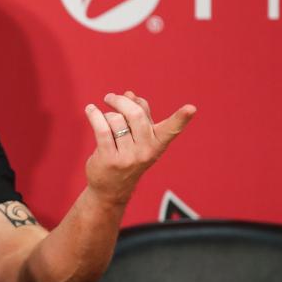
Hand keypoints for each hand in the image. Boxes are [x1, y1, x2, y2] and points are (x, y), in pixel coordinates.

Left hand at [83, 90, 195, 205]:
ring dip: (106, 114)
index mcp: (158, 144)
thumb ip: (138, 114)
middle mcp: (146, 151)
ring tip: (102, 117)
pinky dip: (94, 115)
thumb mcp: (139, 138)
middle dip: (121, 101)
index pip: (171, 129)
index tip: (191, 108)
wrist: (112, 188)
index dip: (181, 118)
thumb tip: (129, 94)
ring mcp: (128, 157)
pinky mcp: (109, 159)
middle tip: (110, 97)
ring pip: (115, 120)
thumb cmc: (127, 156)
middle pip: (135, 115)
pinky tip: (90, 110)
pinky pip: (101, 129)